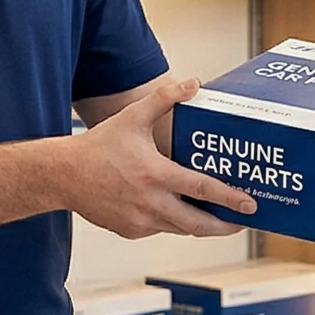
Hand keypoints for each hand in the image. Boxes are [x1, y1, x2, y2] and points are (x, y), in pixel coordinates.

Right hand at [60, 78, 255, 238]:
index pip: (201, 189)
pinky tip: (180, 212)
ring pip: (181, 229)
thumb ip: (164, 99)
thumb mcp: (133, 118)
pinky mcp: (131, 231)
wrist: (64, 175)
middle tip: (242, 222)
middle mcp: (150, 202)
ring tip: (219, 220)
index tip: (250, 204)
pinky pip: (161, 229)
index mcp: (155, 174)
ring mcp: (140, 221)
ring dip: (201, 226)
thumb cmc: (99, 146)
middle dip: (224, 226)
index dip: (229, 198)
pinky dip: (173, 223)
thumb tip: (193, 84)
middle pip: (198, 224)